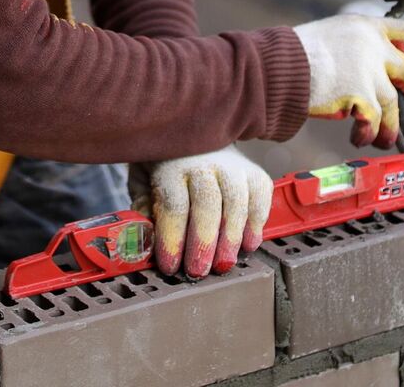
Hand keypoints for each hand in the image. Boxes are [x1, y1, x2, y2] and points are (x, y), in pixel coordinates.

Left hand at [129, 145, 273, 278]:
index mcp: (171, 166)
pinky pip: (260, 198)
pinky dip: (257, 223)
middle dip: (203, 243)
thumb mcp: (142, 182)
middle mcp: (203, 163)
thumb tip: (145, 241)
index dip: (173, 239)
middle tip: (198, 271)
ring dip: (231, 238)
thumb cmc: (164, 165)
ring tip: (223, 264)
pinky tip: (248, 245)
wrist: (193, 133)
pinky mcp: (253, 171)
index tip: (170, 266)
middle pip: (207, 204)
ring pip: (236, 203)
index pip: (174, 205)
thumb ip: (144, 210)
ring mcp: (232, 165)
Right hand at [293, 13, 403, 148]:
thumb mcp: (329, 39)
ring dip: (390, 127)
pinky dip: (368, 133)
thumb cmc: (291, 57)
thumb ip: (354, 52)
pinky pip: (374, 121)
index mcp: (364, 26)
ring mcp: (368, 71)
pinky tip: (359, 138)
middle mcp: (371, 45)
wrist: (275, 68)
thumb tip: (372, 78)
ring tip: (383, 139)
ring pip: (393, 104)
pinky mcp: (361, 95)